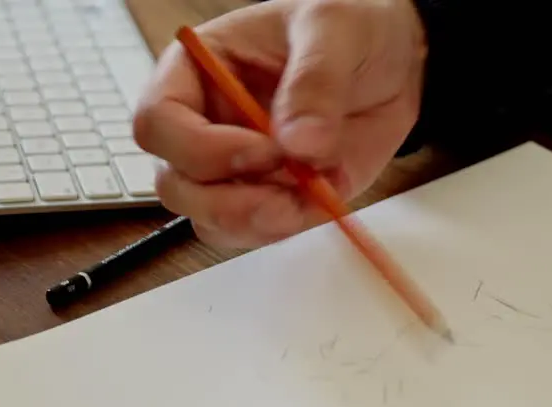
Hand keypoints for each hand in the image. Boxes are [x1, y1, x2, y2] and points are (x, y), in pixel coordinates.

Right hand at [133, 0, 426, 247]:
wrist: (394, 63)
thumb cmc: (348, 30)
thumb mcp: (333, 29)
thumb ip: (315, 82)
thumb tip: (300, 143)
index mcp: (196, 71)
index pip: (158, 122)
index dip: (199, 149)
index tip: (263, 150)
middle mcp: (205, 125)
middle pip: (175, 185)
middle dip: (228, 201)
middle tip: (288, 190)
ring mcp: (236, 168)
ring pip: (210, 220)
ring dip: (261, 221)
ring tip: (313, 192)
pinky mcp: (272, 196)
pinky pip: (255, 233)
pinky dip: (290, 227)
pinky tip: (324, 194)